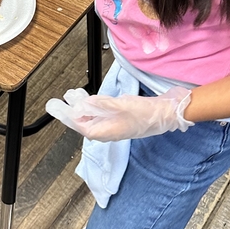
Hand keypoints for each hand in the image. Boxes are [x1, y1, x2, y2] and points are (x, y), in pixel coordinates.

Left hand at [45, 85, 192, 141]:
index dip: (71, 118)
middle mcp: (112, 130)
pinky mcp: (124, 118)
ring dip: (84, 109)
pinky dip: (96, 107)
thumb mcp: (122, 105)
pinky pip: (104, 115)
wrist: (170, 113)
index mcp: (109, 132)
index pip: (84, 128)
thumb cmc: (148, 113)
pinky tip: (94, 101)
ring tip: (74, 97)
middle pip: (87, 124)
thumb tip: (85, 104)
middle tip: (61, 102)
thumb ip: (102, 104)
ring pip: (95, 119)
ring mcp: (118, 125)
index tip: (59, 108)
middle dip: (74, 113)